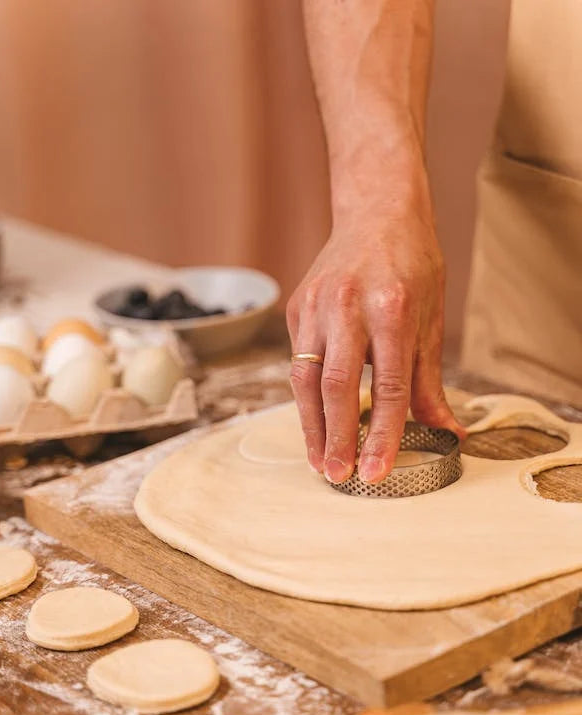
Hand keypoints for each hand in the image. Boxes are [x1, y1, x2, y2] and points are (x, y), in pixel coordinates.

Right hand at [287, 181, 463, 484]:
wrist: (375, 209)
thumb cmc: (411, 262)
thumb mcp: (432, 316)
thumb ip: (430, 380)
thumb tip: (446, 431)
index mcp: (393, 307)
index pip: (387, 385)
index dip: (381, 434)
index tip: (376, 470)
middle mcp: (348, 305)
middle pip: (336, 386)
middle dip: (336, 438)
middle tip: (340, 476)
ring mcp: (316, 305)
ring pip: (305, 379)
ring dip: (312, 427)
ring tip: (321, 462)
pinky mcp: (297, 307)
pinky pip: (298, 362)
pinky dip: (306, 398)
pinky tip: (315, 424)